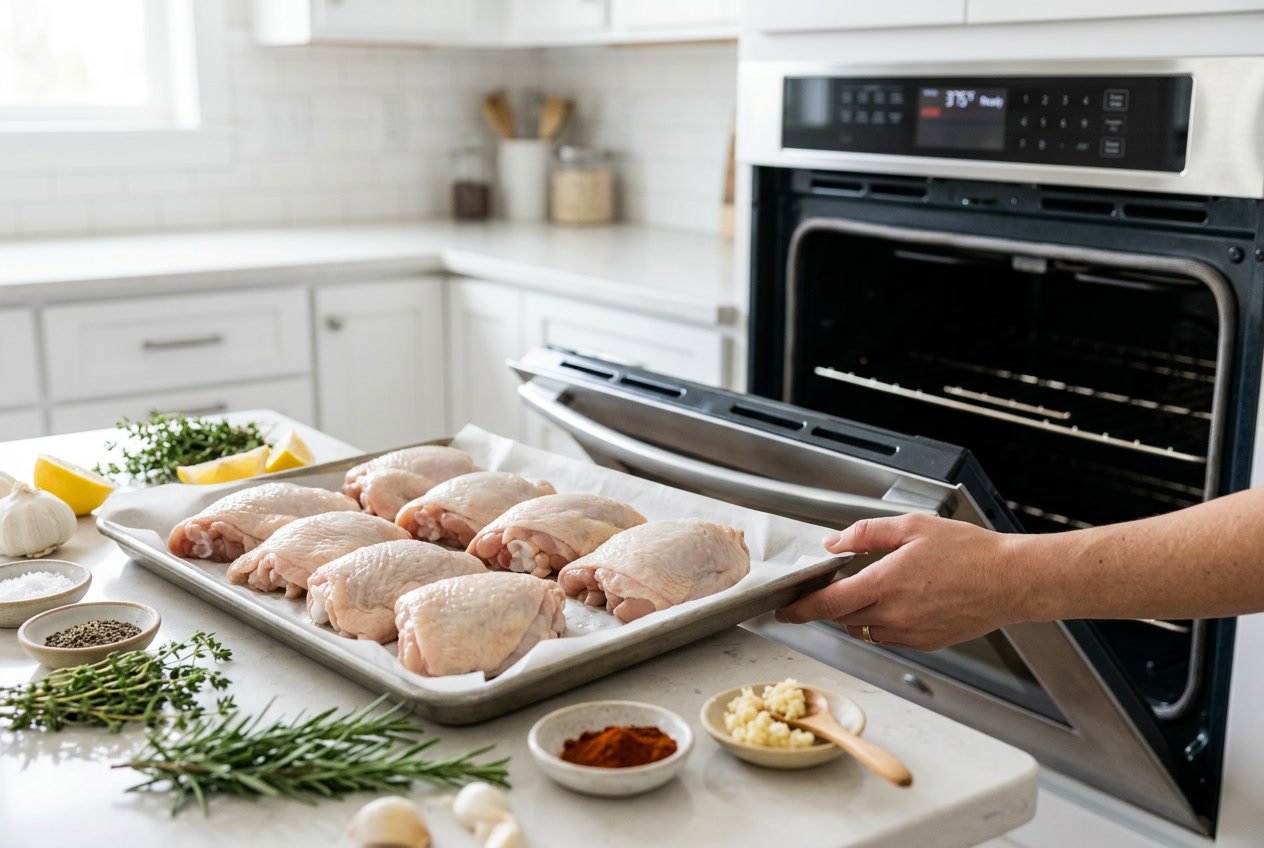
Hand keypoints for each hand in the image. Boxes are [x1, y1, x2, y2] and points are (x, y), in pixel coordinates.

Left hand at [775, 514, 1027, 650]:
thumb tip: (834, 543)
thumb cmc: (969, 551)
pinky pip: (889, 637)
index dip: (800, 609)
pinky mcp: (926, 643)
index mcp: (886, 584)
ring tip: (876, 588)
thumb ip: (866, 534)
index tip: (783, 610)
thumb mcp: (912, 527)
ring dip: (857, 614)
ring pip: (864, 630)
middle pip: (842, 618)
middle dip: (830, 604)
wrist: (1011, 580)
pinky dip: (882, 623)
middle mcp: (895, 615)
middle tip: (832, 585)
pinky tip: (900, 602)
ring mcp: (911, 633)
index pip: (828, 604)